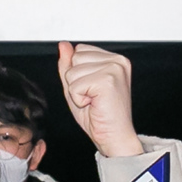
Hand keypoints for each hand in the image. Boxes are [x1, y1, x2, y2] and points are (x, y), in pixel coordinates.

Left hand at [55, 41, 142, 160]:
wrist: (114, 137)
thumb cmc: (99, 116)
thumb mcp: (77, 86)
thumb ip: (69, 65)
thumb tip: (63, 45)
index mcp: (114, 59)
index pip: (80, 50)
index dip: (78, 73)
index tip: (93, 89)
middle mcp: (117, 60)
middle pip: (75, 58)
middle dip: (76, 80)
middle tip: (93, 96)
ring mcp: (114, 68)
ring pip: (73, 71)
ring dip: (77, 91)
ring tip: (94, 100)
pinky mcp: (107, 80)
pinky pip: (74, 85)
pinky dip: (78, 99)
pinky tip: (94, 104)